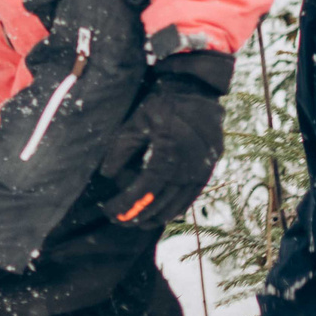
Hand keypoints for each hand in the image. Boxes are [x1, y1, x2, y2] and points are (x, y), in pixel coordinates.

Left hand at [97, 52, 229, 227]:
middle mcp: (187, 169)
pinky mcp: (206, 173)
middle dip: (136, 215)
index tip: (109, 210)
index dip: (125, 205)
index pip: (143, 191)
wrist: (196, 94)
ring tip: (135, 222)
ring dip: (153, 217)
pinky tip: (159, 215)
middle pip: (158, 203)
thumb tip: (108, 176)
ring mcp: (200, 173)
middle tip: (117, 220)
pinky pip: (189, 199)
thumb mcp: (135, 123)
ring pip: (175, 206)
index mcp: (168, 155)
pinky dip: (172, 209)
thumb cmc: (161, 106)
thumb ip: (120, 150)